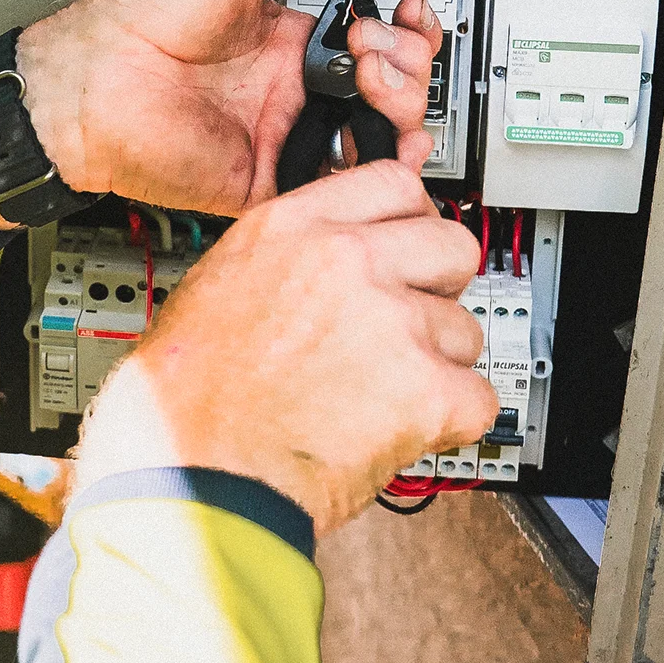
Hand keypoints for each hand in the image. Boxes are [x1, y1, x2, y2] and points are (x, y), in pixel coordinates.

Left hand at [0, 0, 442, 224]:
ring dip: (401, 105)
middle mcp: (297, 86)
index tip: (408, 9)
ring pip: (379, 135)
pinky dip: (373, 168)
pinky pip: (340, 184)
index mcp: (292, 35)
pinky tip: (380, 137)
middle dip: (407, 60)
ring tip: (374, 81)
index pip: (377, 35)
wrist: (92, 80)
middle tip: (372, 45)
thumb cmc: (139, 12)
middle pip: (392, 84)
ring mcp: (288, 132)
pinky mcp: (275, 177)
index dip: (406, 25)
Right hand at [73, 162, 498, 533]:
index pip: (396, 184)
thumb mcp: (220, 283)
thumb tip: (338, 251)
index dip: (409, 222)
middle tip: (404, 329)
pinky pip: (478, 399)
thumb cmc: (185, 401)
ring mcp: (392, 321)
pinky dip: (450, 425)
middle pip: (452, 246)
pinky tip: (403, 433)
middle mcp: (349, 260)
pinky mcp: (424, 389)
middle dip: (438, 290)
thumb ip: (292, 253)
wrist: (188, 478)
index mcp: (295, 227)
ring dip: (435, 367)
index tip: (408, 248)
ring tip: (377, 399)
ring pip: (464, 331)